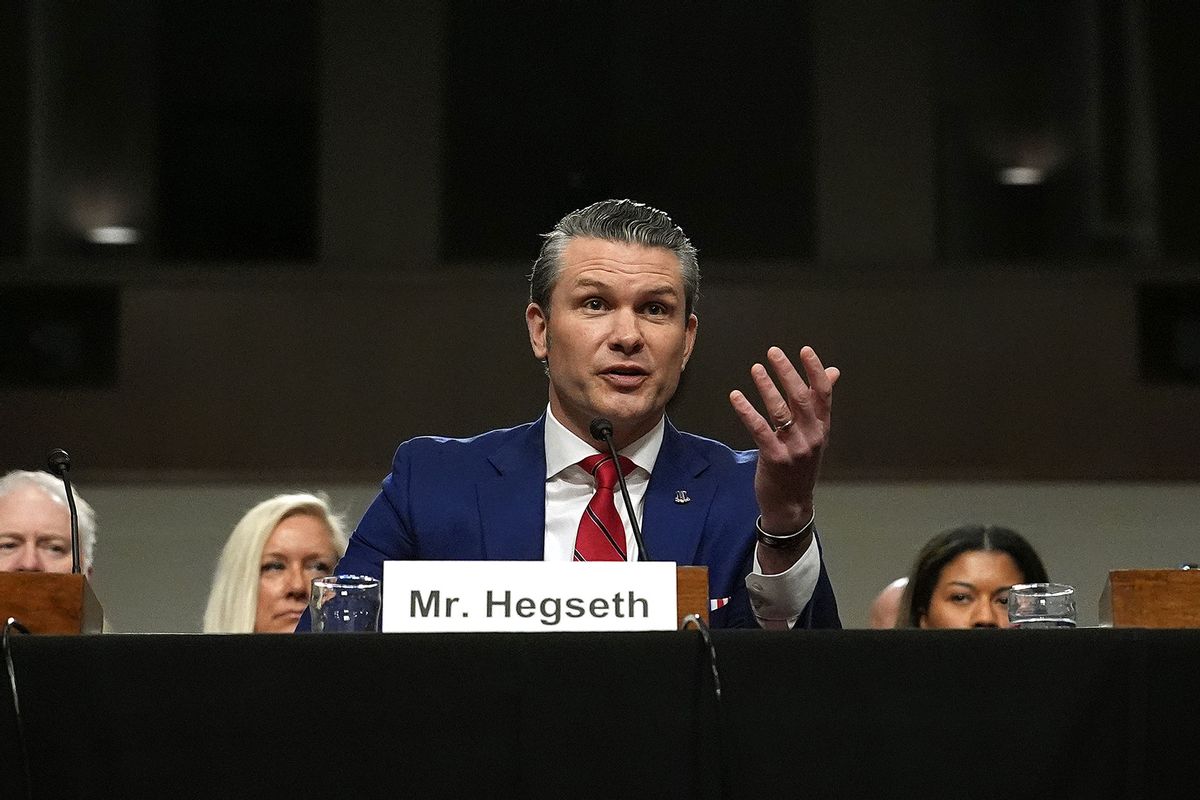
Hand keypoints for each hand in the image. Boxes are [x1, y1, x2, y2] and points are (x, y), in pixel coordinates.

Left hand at [729, 346, 838, 536]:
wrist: (791, 505)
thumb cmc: (800, 466)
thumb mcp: (815, 435)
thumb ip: (820, 404)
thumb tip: (832, 372)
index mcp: (822, 428)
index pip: (823, 394)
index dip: (815, 370)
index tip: (805, 350)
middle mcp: (812, 436)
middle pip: (801, 398)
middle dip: (787, 372)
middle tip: (774, 352)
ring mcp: (795, 448)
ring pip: (780, 411)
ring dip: (767, 387)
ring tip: (756, 368)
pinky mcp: (775, 458)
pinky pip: (759, 429)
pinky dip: (747, 411)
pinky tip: (736, 396)